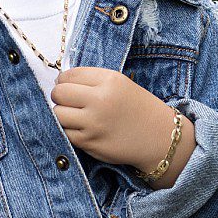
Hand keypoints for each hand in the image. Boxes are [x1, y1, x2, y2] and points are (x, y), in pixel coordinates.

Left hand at [51, 67, 182, 173]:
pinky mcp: (89, 142)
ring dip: (63, 115)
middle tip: (68, 102)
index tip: (68, 86)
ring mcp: (94, 122)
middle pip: (59, 93)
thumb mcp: (120, 84)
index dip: (64, 81)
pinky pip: (65, 132)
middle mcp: (100, 99)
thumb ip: (92, 81)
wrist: (159, 137)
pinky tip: (83, 129)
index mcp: (108, 80)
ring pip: (58, 114)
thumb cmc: (138, 109)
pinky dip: (70, 131)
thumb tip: (60, 82)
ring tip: (76, 116)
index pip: (69, 75)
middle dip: (60, 97)